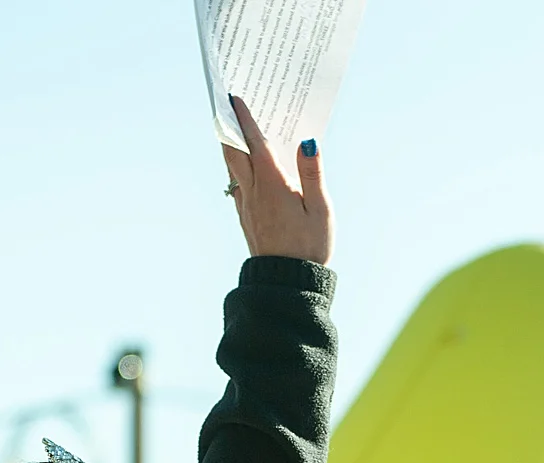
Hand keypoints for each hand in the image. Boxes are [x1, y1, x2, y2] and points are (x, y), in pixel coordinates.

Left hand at [222, 96, 331, 263]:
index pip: (254, 144)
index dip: (245, 119)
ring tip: (229, 126)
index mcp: (272, 185)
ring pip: (231, 167)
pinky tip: (239, 164)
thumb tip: (307, 141)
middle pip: (233, 151)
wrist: (287, 284)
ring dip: (228, 144)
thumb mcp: (320, 209)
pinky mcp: (246, 218)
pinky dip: (234, 165)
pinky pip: (235, 183)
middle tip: (224, 104)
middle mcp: (253, 192)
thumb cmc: (309, 247)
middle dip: (228, 126)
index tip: (236, 98)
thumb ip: (312, 173)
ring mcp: (246, 206)